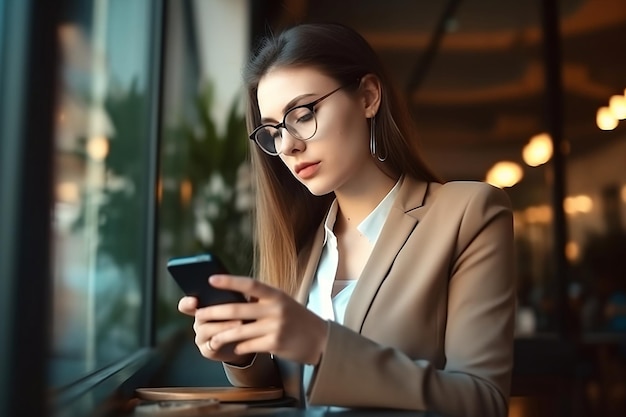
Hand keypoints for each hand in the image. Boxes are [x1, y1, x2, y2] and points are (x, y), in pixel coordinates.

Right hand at [178, 295, 253, 364]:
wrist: (245, 343)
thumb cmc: (241, 319)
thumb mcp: (238, 305)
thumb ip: (233, 297)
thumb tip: (237, 286)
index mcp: (202, 308)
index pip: (186, 305)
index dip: (187, 303)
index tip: (194, 301)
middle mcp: (198, 322)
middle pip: (199, 316)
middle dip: (212, 313)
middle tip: (227, 308)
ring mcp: (201, 337)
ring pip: (205, 330)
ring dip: (223, 326)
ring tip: (240, 322)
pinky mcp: (207, 350)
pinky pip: (213, 344)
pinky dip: (225, 338)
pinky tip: (236, 335)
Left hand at [181, 275, 328, 364]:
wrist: (320, 339)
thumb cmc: (296, 319)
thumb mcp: (283, 302)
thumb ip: (261, 300)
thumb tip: (232, 298)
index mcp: (276, 294)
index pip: (250, 284)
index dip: (229, 281)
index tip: (210, 279)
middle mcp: (275, 309)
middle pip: (237, 309)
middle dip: (214, 312)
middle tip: (198, 314)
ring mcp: (275, 327)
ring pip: (239, 330)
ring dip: (221, 335)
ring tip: (210, 337)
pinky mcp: (275, 344)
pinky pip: (248, 346)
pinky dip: (238, 347)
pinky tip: (234, 347)